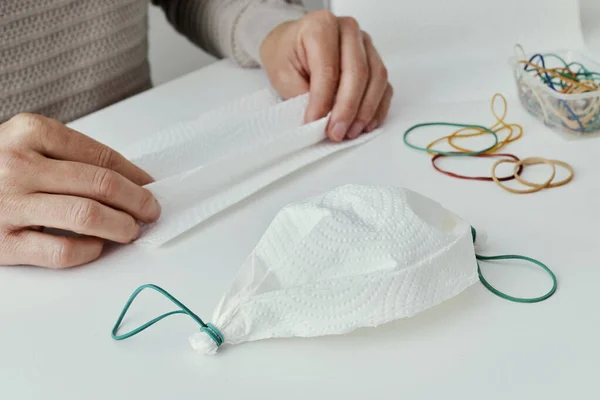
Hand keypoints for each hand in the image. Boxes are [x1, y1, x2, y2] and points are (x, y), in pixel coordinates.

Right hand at [0, 114, 160, 268]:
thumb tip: (132, 180)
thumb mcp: (26, 144)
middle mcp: (18, 165)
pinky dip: (90, 251)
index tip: (150, 186)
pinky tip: (96, 247)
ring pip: (87, 216)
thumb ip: (71, 156)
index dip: (136, 176)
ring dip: (122, 226)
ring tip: (131, 230)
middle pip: (101, 185)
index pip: (102, 156)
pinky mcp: (1, 243)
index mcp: (30, 132)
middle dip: (138, 201)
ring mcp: (8, 204)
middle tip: (150, 210)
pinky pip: (62, 251)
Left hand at [260, 10, 392, 141]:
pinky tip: (365, 125)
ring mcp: (366, 44)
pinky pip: (384, 86)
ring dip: (365, 111)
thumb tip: (321, 119)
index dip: (323, 101)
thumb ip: (302, 94)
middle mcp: (349, 30)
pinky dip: (377, 108)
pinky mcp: (375, 60)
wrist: (292, 45)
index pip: (328, 68)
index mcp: (322, 26)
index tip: (315, 122)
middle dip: (348, 108)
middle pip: (358, 72)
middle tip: (336, 132)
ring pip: (377, 79)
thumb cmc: (287, 55)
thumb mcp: (283, 74)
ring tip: (350, 132)